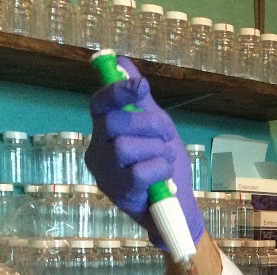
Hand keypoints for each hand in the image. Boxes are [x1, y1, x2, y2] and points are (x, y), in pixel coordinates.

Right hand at [86, 57, 204, 248]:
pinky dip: (159, 169)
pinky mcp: (120, 195)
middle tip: (167, 136)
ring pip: (124, 146)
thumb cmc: (164, 167)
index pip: (99, 104)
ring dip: (156, 149)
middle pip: (113, 122)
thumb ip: (139, 100)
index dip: (117, 90)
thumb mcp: (155, 128)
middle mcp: (98, 152)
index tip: (142, 86)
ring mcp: (106, 175)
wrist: (179, 209)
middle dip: (149, 124)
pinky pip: (139, 171)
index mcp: (104, 132)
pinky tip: (164, 177)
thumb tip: (121, 62)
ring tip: (165, 160)